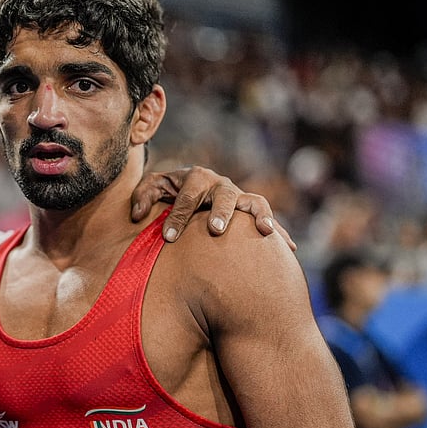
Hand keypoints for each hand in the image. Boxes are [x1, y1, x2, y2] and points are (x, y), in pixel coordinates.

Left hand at [130, 165, 296, 248]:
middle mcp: (221, 186)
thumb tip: (137, 214)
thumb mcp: (154, 189)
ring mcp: (240, 198)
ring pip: (254, 202)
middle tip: (215, 229)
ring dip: (259, 215)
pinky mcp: (253, 212)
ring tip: (263, 232)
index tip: (169, 238)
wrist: (195, 191)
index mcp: (196, 178)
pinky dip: (280, 233)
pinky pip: (269, 220)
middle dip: (220, 211)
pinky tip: (289, 250)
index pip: (186, 196)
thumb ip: (143, 196)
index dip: (178, 216)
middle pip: (224, 195)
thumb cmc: (171, 194)